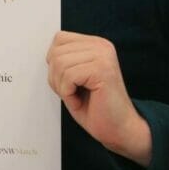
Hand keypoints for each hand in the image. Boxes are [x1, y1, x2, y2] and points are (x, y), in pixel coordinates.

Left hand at [45, 31, 151, 166]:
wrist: (119, 129)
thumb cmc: (96, 108)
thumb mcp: (74, 77)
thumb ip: (64, 60)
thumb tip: (49, 53)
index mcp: (95, 44)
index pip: (59, 40)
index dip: (55, 65)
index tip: (70, 82)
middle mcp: (101, 46)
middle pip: (56, 52)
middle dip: (56, 78)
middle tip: (72, 93)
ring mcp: (103, 56)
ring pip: (59, 64)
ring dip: (62, 87)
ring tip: (77, 97)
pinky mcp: (102, 69)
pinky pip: (68, 76)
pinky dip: (68, 94)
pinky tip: (80, 100)